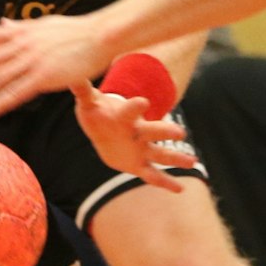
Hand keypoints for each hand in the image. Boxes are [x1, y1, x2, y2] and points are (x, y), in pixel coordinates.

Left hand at [0, 14, 111, 118]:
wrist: (99, 35)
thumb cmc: (74, 30)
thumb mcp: (43, 24)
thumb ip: (19, 26)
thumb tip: (2, 22)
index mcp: (21, 32)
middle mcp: (22, 46)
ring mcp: (32, 62)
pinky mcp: (45, 77)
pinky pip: (18, 92)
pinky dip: (0, 101)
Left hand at [71, 83, 196, 191]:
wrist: (103, 129)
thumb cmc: (97, 113)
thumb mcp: (88, 103)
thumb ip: (82, 91)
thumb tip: (71, 75)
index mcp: (124, 116)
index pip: (130, 110)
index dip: (135, 106)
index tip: (143, 102)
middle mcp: (137, 132)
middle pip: (153, 131)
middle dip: (165, 132)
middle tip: (180, 132)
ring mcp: (141, 149)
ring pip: (160, 154)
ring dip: (175, 158)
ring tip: (194, 161)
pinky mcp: (139, 164)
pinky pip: (154, 175)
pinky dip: (166, 182)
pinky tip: (180, 190)